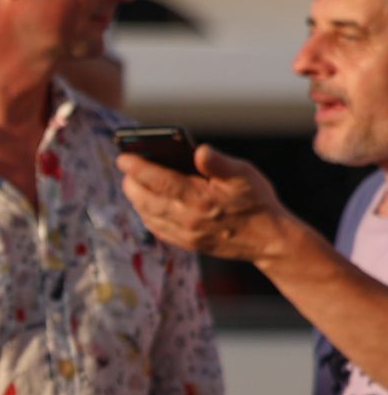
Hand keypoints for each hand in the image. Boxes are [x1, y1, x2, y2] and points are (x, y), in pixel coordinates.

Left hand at [119, 143, 296, 265]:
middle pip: (145, 199)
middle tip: (126, 167)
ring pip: (148, 215)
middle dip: (131, 182)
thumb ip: (219, 162)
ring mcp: (185, 234)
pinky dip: (146, 214)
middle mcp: (187, 219)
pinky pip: (156, 229)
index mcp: (199, 199)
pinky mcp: (186, 244)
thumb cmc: (257, 201)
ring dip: (136, 198)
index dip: (137, 167)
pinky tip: (146, 204)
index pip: (158, 180)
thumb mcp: (244, 175)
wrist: (270, 240)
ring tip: (133, 182)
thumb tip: (199, 150)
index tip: (123, 157)